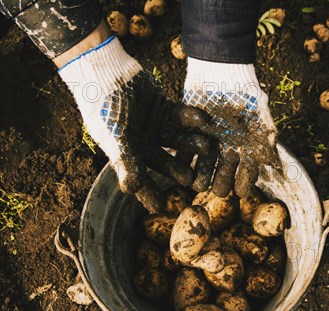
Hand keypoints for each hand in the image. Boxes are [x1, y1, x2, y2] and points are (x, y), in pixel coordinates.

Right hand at [58, 32, 210, 211]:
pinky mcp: (164, 108)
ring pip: (177, 140)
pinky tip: (205, 120)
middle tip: (194, 180)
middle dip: (178, 169)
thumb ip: (126, 163)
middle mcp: (143, 142)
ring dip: (192, 144)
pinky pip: (182, 117)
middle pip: (164, 162)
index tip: (162, 208)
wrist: (106, 72)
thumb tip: (129, 190)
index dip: (149, 194)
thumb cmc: (106, 109)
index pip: (140, 180)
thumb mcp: (116, 138)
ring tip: (208, 148)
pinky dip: (192, 118)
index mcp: (127, 154)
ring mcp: (155, 125)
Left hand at [182, 59, 280, 197]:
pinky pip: (184, 148)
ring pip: (204, 165)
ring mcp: (207, 140)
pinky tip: (180, 167)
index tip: (242, 193)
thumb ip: (267, 138)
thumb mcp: (260, 114)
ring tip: (196, 186)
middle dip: (221, 183)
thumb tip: (276, 165)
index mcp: (245, 146)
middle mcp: (227, 147)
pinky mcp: (189, 131)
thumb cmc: (244, 91)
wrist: (221, 68)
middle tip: (218, 192)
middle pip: (224, 172)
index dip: (245, 182)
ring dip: (201, 176)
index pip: (247, 171)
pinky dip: (182, 158)